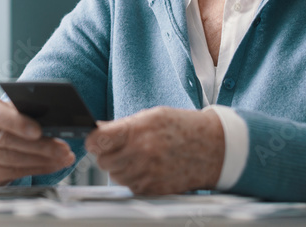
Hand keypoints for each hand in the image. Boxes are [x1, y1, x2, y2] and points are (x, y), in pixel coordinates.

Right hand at [0, 93, 75, 186]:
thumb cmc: (2, 116)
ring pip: (11, 159)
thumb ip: (22, 110)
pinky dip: (37, 169)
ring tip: (63, 157)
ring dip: (41, 160)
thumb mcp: (7, 107)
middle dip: (38, 146)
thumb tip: (53, 119)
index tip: (38, 130)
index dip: (16, 123)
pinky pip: (13, 172)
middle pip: (6, 140)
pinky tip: (53, 165)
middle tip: (63, 148)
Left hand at [84, 107, 224, 194]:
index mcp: (138, 131)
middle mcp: (141, 154)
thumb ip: (123, 125)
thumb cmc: (183, 128)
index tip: (94, 140)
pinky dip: (133, 178)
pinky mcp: (154, 189)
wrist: (213, 148)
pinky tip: (147, 167)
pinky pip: (130, 186)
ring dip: (120, 167)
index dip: (93, 140)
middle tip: (120, 147)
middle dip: (107, 154)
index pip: (98, 140)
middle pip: (103, 161)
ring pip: (115, 175)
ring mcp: (147, 174)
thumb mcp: (153, 115)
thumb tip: (98, 129)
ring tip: (138, 155)